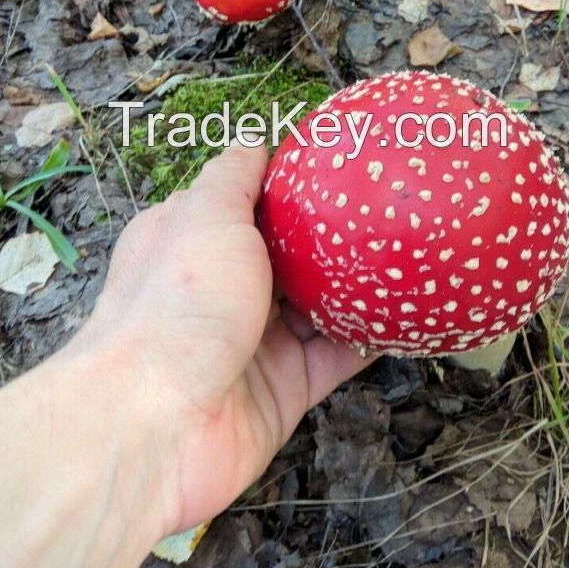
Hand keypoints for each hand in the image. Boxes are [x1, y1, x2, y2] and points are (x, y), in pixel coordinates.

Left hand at [84, 142, 371, 534]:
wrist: (156, 425)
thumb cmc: (178, 303)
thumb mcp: (205, 215)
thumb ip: (234, 178)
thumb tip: (257, 143)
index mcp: (193, 241)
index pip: (246, 205)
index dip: (290, 187)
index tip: (342, 166)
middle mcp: (223, 290)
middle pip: (288, 257)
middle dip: (332, 239)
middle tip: (391, 209)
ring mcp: (254, 342)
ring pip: (318, 308)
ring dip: (359, 288)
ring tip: (411, 255)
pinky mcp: (284, 389)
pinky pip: (338, 358)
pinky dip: (370, 339)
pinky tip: (408, 315)